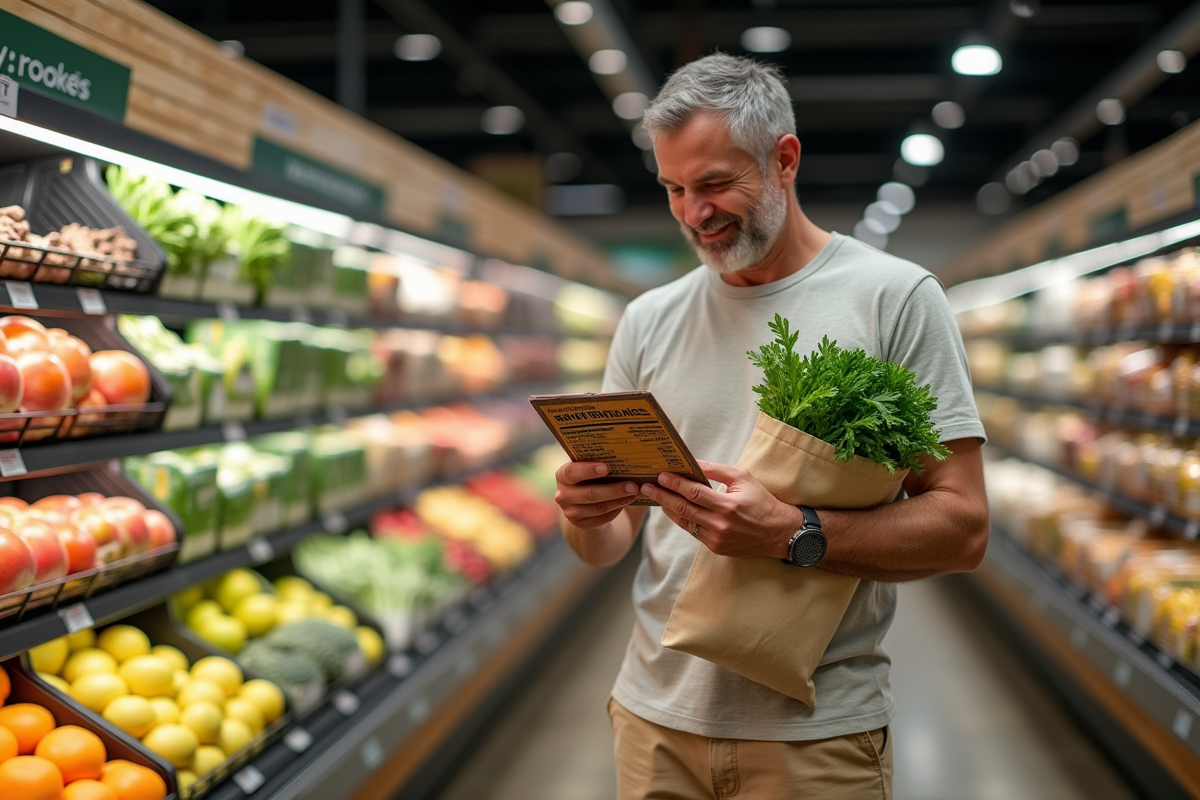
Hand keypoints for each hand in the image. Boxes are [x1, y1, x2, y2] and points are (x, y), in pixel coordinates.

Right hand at [554, 461, 640, 529]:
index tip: (607, 467)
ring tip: (634, 494)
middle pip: (588, 493)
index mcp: (562, 475)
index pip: (571, 472)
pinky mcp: (580, 524)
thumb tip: (624, 456)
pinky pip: (601, 519)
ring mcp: (570, 512)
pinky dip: (616, 510)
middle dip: (613, 489)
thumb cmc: (592, 478)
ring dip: (618, 501)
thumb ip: (600, 464)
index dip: (588, 470)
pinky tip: (626, 502)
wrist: (585, 503)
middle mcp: (562, 495)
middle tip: (632, 485)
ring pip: (598, 507)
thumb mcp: (591, 470)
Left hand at [638, 460, 803, 558]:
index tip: (660, 476)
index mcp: (728, 506)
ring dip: (668, 509)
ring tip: (655, 496)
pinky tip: (672, 509)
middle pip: (683, 509)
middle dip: (663, 496)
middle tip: (647, 486)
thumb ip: (717, 470)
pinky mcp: (716, 547)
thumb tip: (693, 462)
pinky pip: (693, 532)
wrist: (778, 533)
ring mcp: (716, 538)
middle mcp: (720, 524)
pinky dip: (681, 520)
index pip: (694, 493)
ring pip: (685, 522)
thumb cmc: (761, 500)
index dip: (675, 484)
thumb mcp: (743, 477)